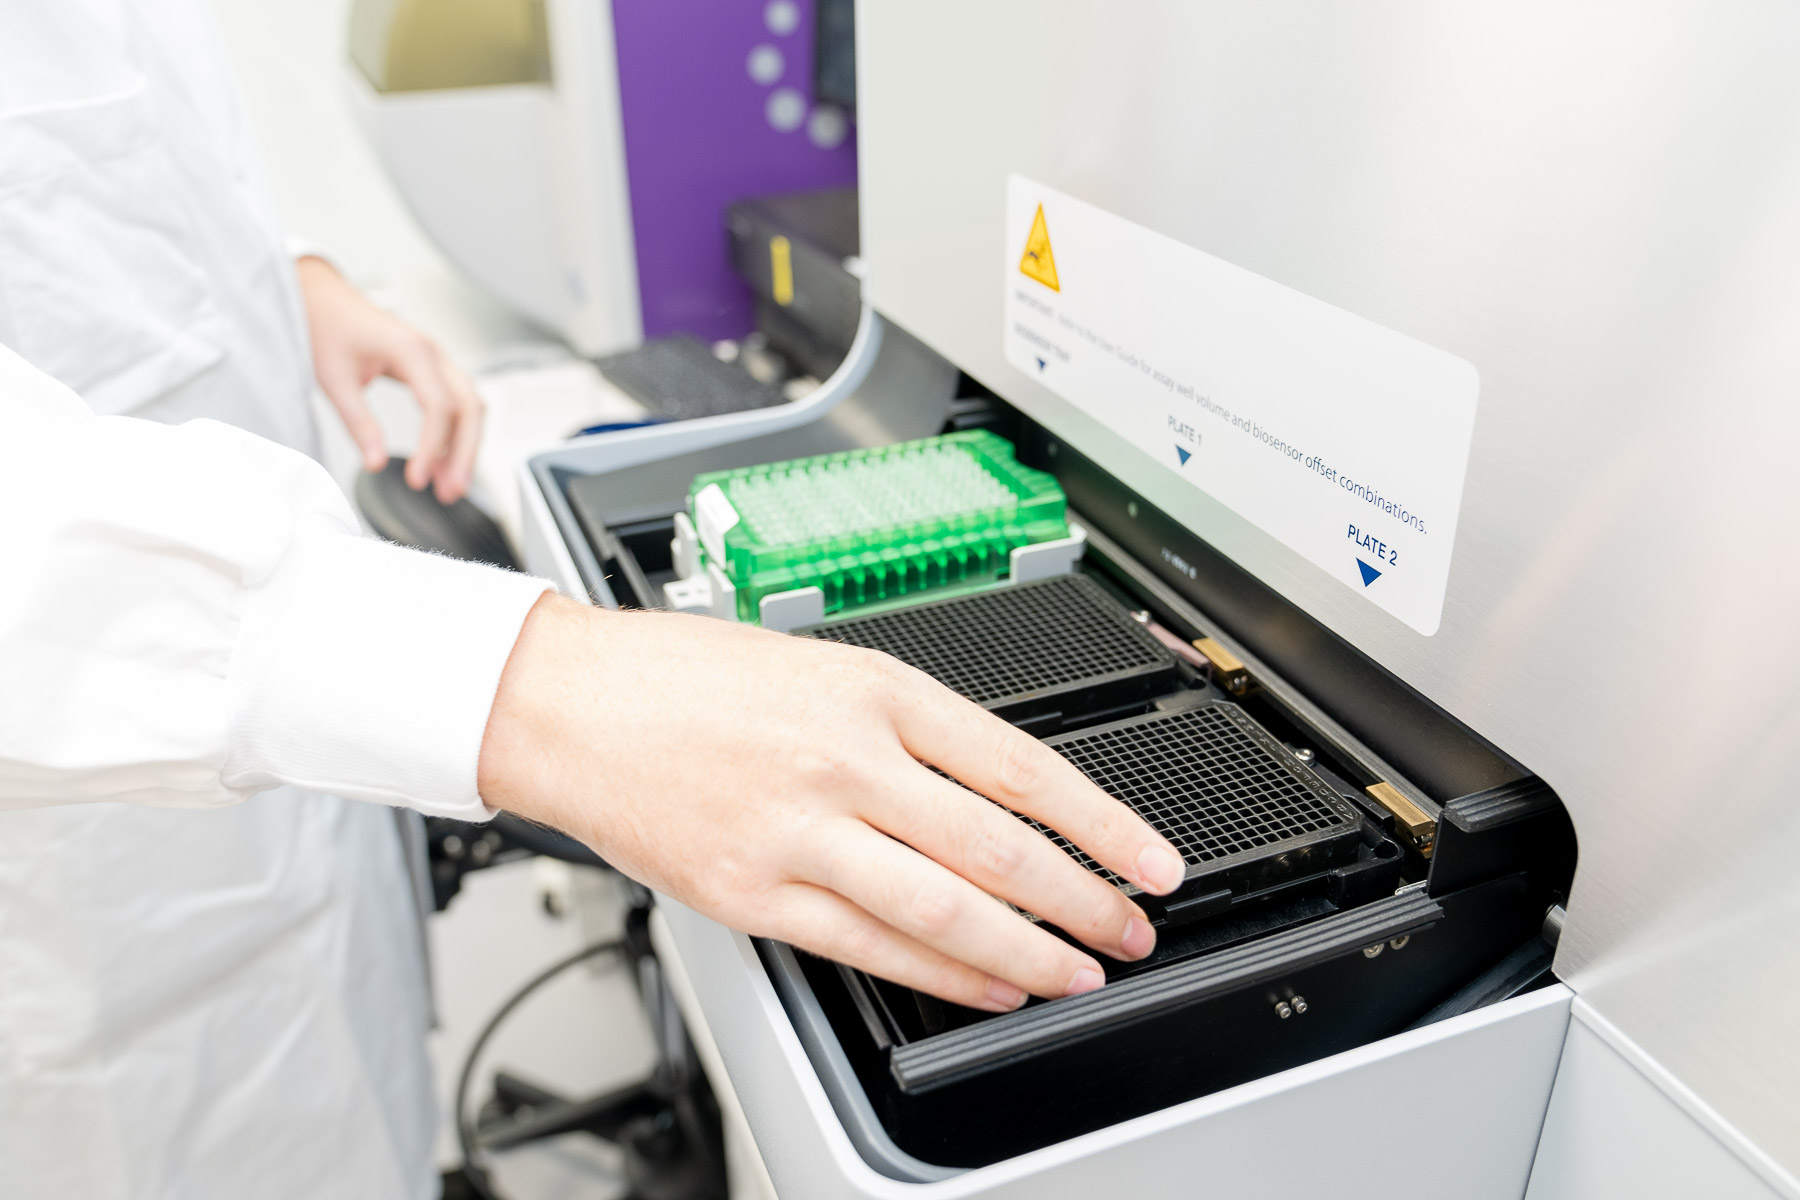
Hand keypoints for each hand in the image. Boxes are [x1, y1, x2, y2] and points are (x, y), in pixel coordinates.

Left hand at [295, 255, 482, 503]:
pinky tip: (445, 458)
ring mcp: (437, 359)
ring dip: (466, 446)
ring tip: (450, 483)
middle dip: (465, 453)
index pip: (440, 408)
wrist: (321, 298)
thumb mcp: (335, 380)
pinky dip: (458, 432)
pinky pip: (458, 402)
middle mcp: (433, 353)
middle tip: (451, 491)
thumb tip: (375, 463)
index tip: (417, 480)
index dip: (433, 448)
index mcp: (412, 351)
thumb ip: (359, 423)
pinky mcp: (432, 367)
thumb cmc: (327, 327)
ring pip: (471, 406)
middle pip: (470, 408)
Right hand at [477, 596, 1186, 1010]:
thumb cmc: (685, 675)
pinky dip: (944, 975)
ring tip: (1076, 971)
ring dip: (1029, 952)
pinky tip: (987, 986)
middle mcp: (847, 760)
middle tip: (1130, 929)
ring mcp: (799, 832)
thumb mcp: (819, 665)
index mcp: (875, 689)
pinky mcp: (753, 894)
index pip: (1022, 767)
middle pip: (999, 848)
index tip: (1150, 858)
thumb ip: (906, 727)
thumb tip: (996, 796)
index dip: (1103, 823)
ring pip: (946, 911)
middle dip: (1084, 900)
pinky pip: (871, 948)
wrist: (568, 702)